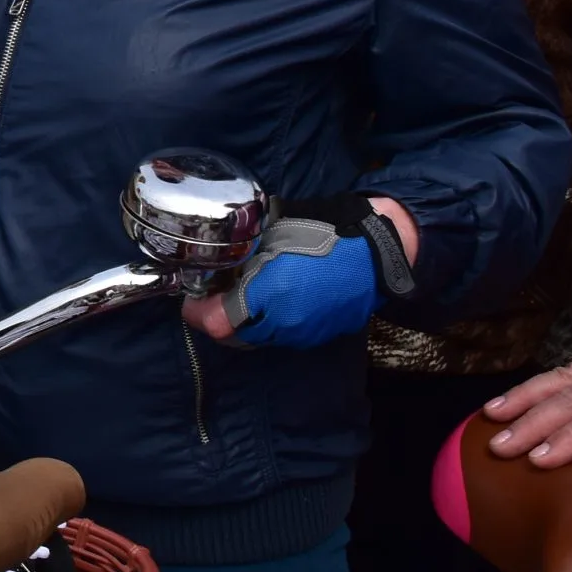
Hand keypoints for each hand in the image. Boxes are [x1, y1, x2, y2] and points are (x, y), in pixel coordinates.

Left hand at [183, 198, 418, 347]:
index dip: (198, 312)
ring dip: (242, 325)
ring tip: (237, 300)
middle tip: (210, 301)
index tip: (192, 300)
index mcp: (271, 295)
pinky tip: (271, 304)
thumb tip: (217, 258)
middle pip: (233, 337)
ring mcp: (305, 334)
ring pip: (258, 339)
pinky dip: (269, 325)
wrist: (378, 250)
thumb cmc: (323, 231)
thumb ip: (242, 253)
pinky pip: (283, 337)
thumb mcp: (273, 233)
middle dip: (217, 321)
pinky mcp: (320, 336)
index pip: (216, 322)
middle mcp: (285, 323)